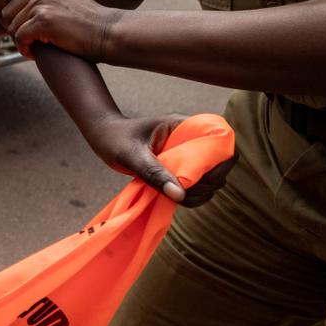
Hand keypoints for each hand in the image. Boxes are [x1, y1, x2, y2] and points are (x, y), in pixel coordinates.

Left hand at [0, 0, 118, 59]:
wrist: (108, 32)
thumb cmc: (85, 21)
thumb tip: (11, 4)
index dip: (3, 5)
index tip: (12, 21)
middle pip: (6, 11)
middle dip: (14, 28)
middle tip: (26, 39)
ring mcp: (41, 4)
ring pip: (12, 26)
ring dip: (20, 41)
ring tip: (33, 47)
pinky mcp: (43, 22)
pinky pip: (20, 38)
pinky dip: (24, 49)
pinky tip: (34, 54)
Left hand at [82, 113, 233, 206]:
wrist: (104, 137)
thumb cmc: (114, 139)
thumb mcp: (131, 155)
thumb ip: (154, 172)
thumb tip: (180, 195)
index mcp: (183, 126)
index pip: (221, 139)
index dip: (222, 160)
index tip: (206, 177)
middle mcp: (190, 139)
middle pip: (219, 164)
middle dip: (208, 182)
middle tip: (185, 192)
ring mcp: (186, 154)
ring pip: (210, 178)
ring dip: (200, 192)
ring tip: (176, 197)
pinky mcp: (179, 168)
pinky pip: (195, 184)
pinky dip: (190, 195)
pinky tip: (172, 198)